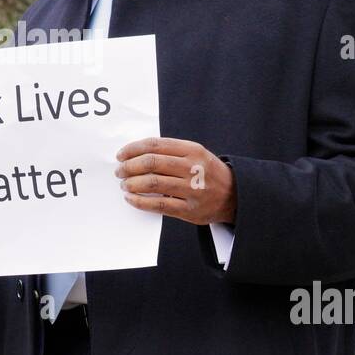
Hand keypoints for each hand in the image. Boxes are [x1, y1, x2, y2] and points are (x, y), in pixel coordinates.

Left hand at [115, 137, 236, 225]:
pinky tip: (131, 199)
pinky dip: (140, 201)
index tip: (121, 155)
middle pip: (151, 163)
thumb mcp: (195, 154)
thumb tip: (135, 154)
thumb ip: (170, 151)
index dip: (133, 149)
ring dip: (132, 184)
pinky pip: (159, 204)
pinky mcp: (189, 210)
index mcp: (192, 150)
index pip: (155, 145)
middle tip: (119, 171)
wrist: (235, 196)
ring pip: (153, 183)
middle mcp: (193, 168)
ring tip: (124, 185)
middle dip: (129, 167)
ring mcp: (192, 190)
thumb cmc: (208, 173)